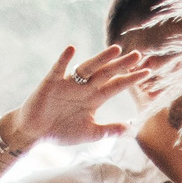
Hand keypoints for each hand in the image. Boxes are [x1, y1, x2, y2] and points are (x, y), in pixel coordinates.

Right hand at [8, 46, 147, 148]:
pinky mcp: (51, 83)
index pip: (116, 86)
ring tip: (115, 49)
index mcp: (94, 98)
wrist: (34, 133)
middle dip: (121, 65)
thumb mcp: (90, 133)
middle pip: (106, 73)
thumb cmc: (61, 131)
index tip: (147, 72)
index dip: (131, 79)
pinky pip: (58, 69)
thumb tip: (132, 129)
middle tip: (138, 55)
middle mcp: (84, 88)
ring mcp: (68, 83)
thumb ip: (109, 130)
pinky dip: (64, 59)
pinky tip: (72, 49)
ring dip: (101, 59)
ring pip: (88, 68)